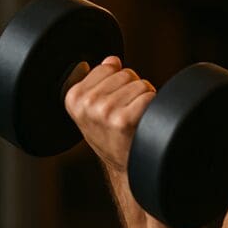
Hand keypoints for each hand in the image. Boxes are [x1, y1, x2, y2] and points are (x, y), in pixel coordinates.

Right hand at [63, 56, 155, 171]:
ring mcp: (104, 111)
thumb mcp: (95, 109)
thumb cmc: (113, 137)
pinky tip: (143, 122)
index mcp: (74, 97)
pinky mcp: (124, 119)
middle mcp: (86, 104)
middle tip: (127, 113)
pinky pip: (149, 96)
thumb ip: (100, 81)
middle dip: (133, 90)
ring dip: (144, 98)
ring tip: (136, 118)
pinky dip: (153, 106)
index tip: (114, 103)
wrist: (128, 167)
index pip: (109, 66)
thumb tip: (112, 60)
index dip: (119, 82)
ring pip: (140, 84)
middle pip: (127, 73)